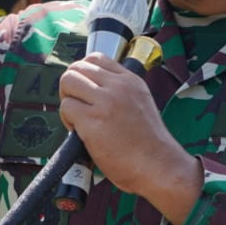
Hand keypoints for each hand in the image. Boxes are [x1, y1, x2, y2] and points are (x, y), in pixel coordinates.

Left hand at [58, 54, 201, 224]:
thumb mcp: (141, 104)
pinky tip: (79, 132)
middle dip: (70, 87)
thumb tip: (93, 91)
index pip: (96, 58)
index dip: (83, 73)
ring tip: (77, 119)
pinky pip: (66, 107)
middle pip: (77, 67)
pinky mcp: (93, 121)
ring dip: (67, 101)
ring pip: (68, 82)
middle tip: (77, 107)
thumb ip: (121, 93)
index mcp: (131, 81)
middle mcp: (118, 87)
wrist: (159, 166)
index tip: (85, 91)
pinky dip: (67, 120)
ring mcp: (105, 102)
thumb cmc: (149, 144)